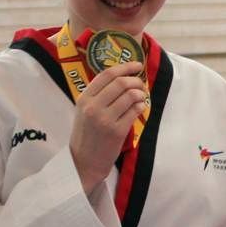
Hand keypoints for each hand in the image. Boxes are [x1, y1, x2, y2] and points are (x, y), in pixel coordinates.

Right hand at [69, 62, 146, 190]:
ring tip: (141, 97)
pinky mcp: (117, 131)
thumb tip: (122, 77)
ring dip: (140, 94)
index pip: (107, 74)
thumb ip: (98, 95)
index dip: (125, 67)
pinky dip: (140, 106)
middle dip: (136, 80)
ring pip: (130, 96)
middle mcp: (93, 107)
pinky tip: (139, 108)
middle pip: (121, 83)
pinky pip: (135, 111)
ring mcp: (105, 119)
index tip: (137, 65)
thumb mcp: (84, 111)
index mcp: (84, 98)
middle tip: (141, 84)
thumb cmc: (86, 134)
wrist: (83, 161)